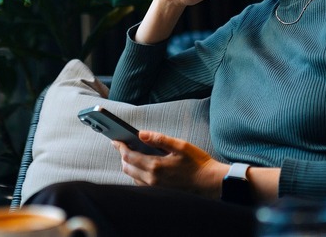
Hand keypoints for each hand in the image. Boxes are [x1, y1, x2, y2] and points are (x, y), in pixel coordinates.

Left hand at [112, 130, 228, 197]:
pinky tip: (142, 166)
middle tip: (122, 144)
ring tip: (131, 153)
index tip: (115, 139)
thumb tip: (141, 134)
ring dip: (129, 165)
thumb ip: (159, 139)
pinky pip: (140, 183)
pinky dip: (136, 174)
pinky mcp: (159, 192)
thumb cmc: (197, 163)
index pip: (128, 156)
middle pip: (127, 167)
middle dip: (122, 155)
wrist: (209, 183)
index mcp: (156, 166)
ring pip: (132, 176)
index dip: (120, 146)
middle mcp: (152, 179)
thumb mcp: (180, 145)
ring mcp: (155, 188)